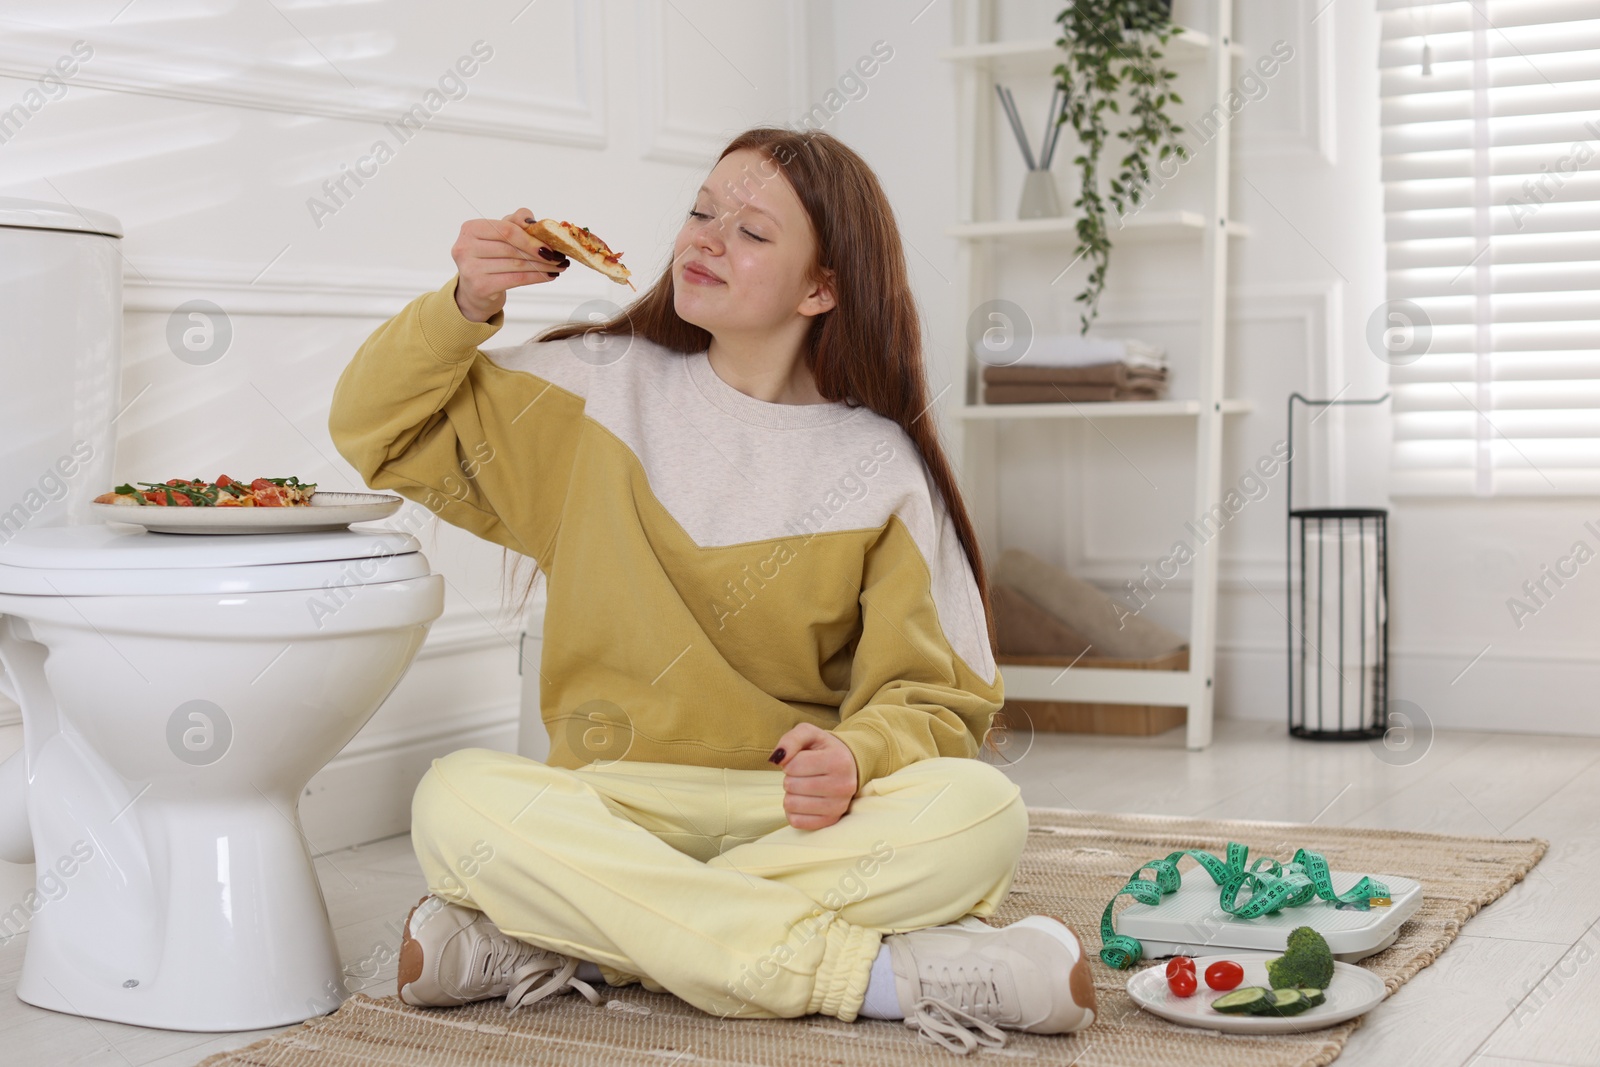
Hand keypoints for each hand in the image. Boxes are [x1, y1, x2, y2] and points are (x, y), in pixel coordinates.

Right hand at [451, 208, 569, 322]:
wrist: (474, 289)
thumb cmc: (489, 257)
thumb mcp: (499, 234)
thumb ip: (516, 221)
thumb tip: (535, 222)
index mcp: (470, 228)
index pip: (507, 230)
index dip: (531, 237)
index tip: (551, 244)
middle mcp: (465, 247)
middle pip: (512, 248)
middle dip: (541, 252)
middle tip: (560, 256)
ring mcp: (470, 268)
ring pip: (517, 264)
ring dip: (543, 266)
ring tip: (558, 265)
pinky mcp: (479, 287)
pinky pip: (516, 279)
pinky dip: (536, 277)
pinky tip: (549, 275)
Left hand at [769, 722, 857, 830]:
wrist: (847, 765)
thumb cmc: (823, 749)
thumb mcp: (808, 733)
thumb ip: (790, 740)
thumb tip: (776, 759)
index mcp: (839, 761)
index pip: (794, 765)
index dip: (789, 762)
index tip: (800, 760)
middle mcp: (843, 786)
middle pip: (791, 785)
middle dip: (790, 777)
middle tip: (802, 774)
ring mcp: (838, 806)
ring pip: (791, 804)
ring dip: (790, 794)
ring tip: (803, 786)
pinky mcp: (831, 821)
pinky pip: (795, 821)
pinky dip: (793, 811)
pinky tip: (803, 800)